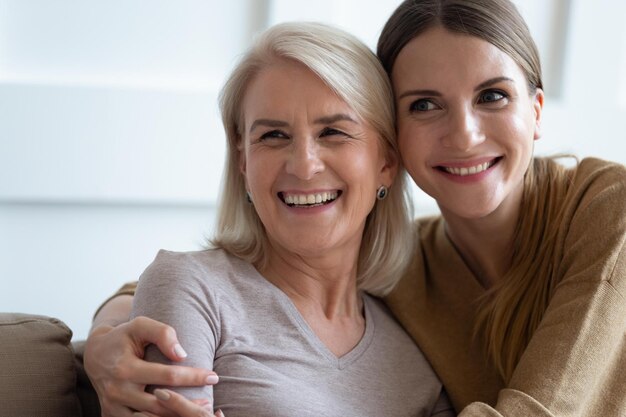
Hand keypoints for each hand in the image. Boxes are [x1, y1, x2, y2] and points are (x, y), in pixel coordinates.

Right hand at [84, 316, 218, 416]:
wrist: (95, 354)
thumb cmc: (124, 337)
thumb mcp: (140, 325)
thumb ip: (162, 334)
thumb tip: (182, 354)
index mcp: (126, 368)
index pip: (167, 376)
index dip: (193, 377)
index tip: (212, 376)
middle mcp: (118, 391)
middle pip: (161, 404)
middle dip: (189, 404)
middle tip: (209, 401)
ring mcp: (114, 406)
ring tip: (198, 411)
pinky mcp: (111, 415)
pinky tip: (176, 416)